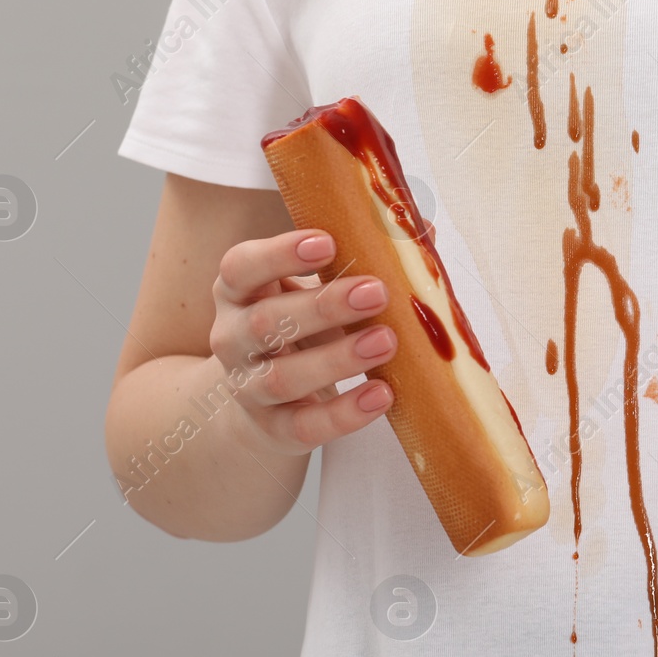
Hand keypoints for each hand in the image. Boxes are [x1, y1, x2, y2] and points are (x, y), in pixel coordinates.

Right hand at [208, 228, 396, 455]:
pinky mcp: (275, 429)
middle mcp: (233, 339)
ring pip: (284, 377)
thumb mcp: (314, 292)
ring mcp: (249, 388)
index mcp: (239, 292)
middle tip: (377, 291)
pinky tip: (382, 394)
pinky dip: (345, 414)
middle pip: (266, 321)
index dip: (279, 253)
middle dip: (324, 306)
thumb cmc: (302, 331)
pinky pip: (307, 426)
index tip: (327, 242)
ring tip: (386, 341)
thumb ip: (357, 260)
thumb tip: (425, 227)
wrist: (269, 404)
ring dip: (337, 358)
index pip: (242, 267)